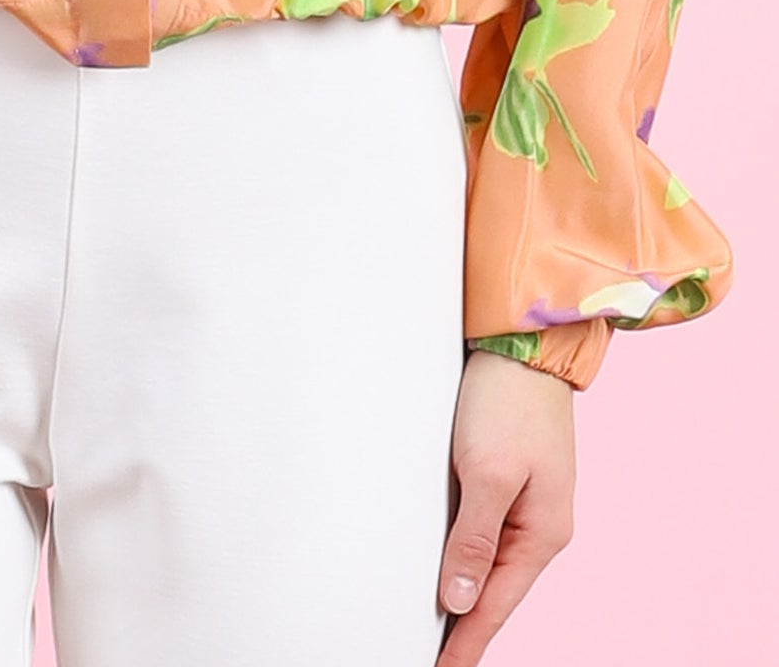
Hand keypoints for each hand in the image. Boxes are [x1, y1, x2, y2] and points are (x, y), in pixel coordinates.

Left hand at [435, 347, 576, 665]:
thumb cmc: (509, 401)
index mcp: (542, 533)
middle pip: (495, 591)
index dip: (466, 644)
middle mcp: (540, 525)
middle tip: (436, 659)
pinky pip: (486, 531)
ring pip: (490, 563)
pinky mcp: (510, 477)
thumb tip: (458, 599)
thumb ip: (475, 539)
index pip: (495, 606)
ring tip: (438, 629)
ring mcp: (527, 501)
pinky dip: (467, 555)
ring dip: (464, 592)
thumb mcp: (488, 473)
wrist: (525, 343)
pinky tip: (451, 568)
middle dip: (465, 627)